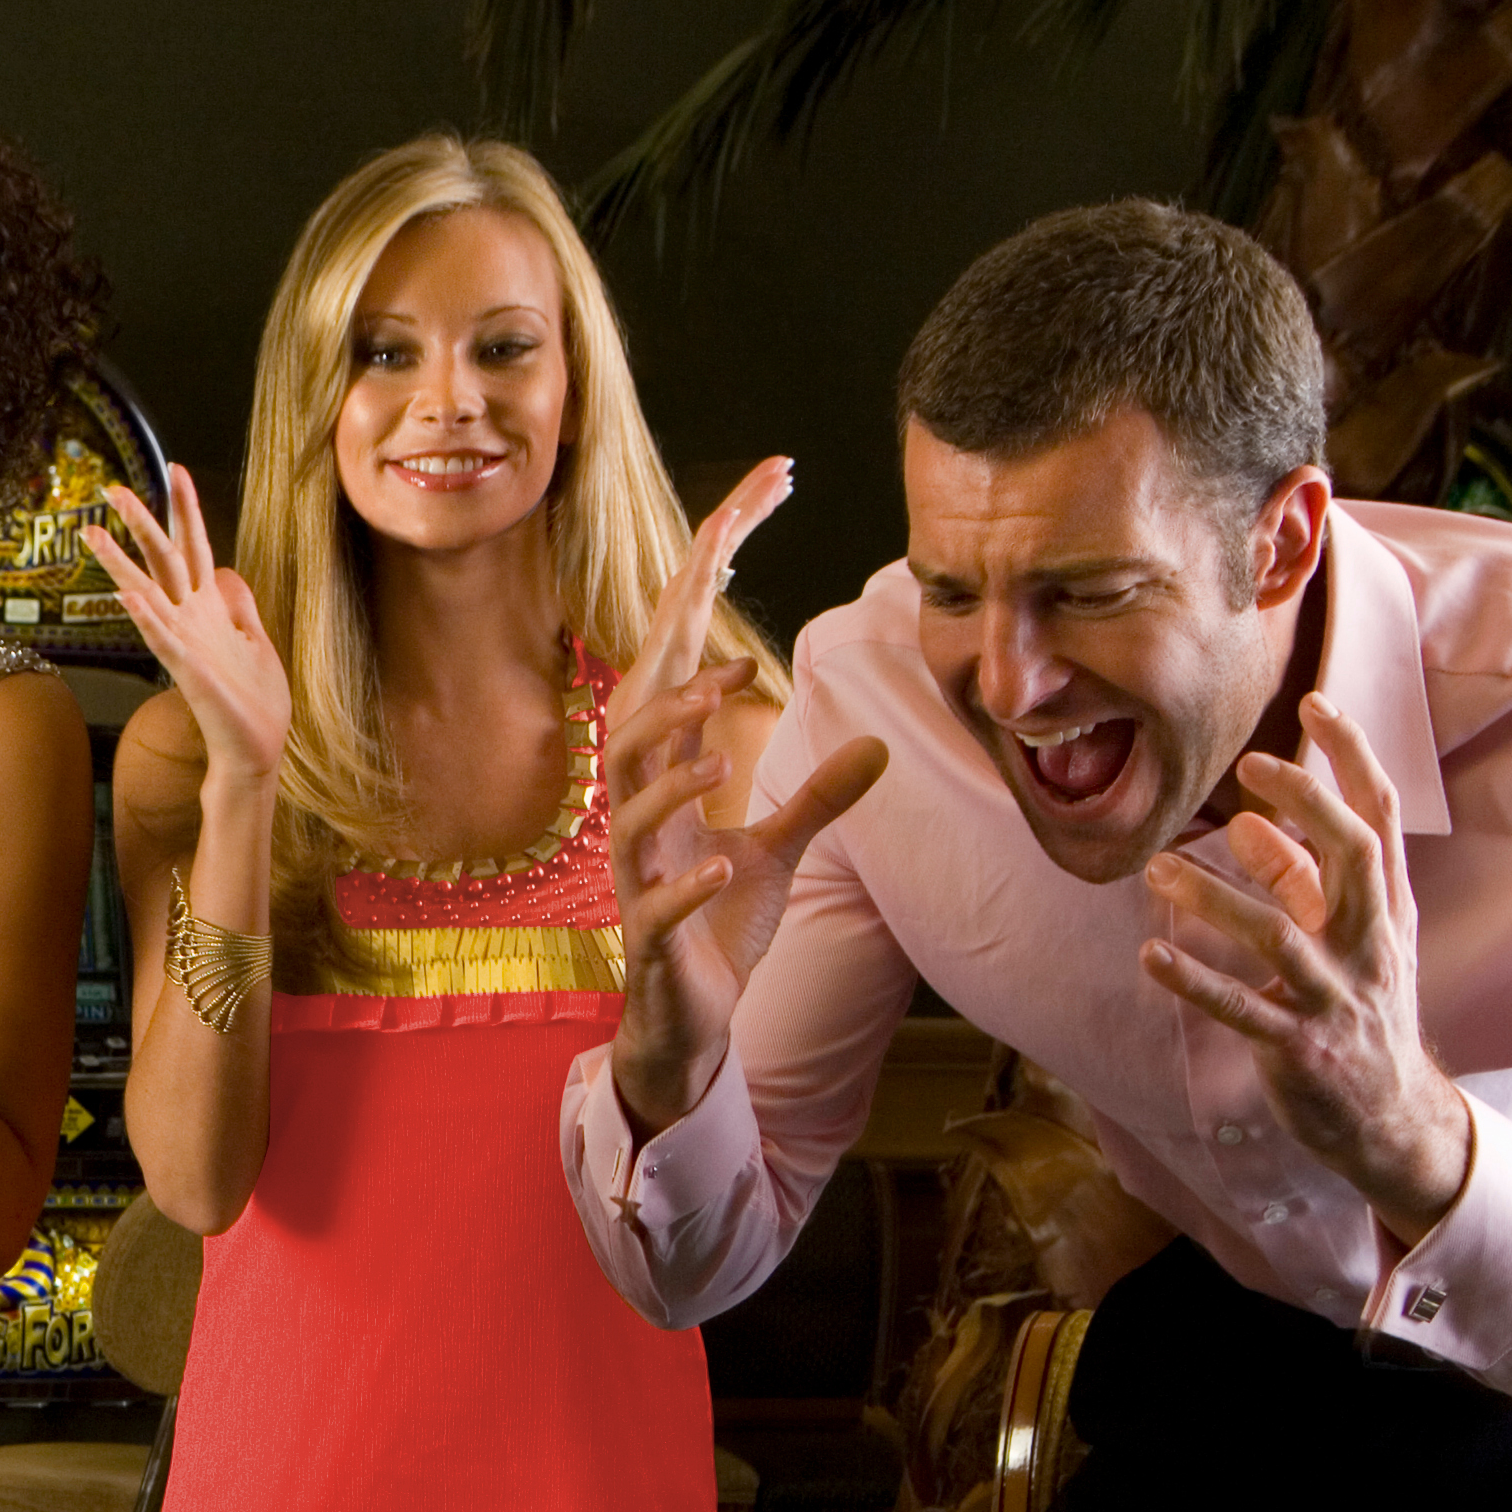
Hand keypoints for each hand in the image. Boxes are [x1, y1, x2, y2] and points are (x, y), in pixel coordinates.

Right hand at [81, 467, 289, 810]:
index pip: (194, 546)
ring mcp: (184, 642)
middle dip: (140, 521)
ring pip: (146, 592)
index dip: (185, 507)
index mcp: (210, 608)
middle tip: (112, 487)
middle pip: (162, 558)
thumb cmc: (256, 701)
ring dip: (120, 564)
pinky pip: (160, 637)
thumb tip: (227, 572)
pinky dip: (144, 616)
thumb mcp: (257, 638)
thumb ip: (240, 605)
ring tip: (93, 534)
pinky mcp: (187, 669)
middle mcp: (190, 618)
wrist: (255, 747)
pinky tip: (126, 595)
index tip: (177, 469)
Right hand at [602, 456, 885, 1129]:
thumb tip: (884, 744)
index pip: (680, 656)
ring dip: (672, 762)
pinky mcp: (653, 938)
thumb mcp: (785, 849)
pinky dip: (690, 882)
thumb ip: (823, 792)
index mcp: (667, 777)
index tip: (761, 485)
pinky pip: (659, 903)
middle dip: (676, 642)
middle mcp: (639, 813)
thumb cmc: (721, 931)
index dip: (710, 569)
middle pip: (636, 705)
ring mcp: (639, 876)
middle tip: (729, 584)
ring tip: (727, 735)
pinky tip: (727, 860)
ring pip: (628, 801)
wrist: (685, 1025)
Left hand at [1142, 696, 1475, 1243]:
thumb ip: (1303, 882)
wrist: (1392, 1117)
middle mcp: (1372, 944)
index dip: (1352, 758)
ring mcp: (1337, 997)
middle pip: (1353, 855)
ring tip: (1157, 869)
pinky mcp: (1298, 1047)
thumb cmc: (1362, 1012)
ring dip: (1215, 896)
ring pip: (1279, 933)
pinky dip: (1194, 979)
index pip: (1381, 816)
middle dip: (1307, 803)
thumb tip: (1252, 824)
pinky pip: (1239, 1007)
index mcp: (1387, 910)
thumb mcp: (1349, 940)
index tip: (1316, 705)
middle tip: (1248, 770)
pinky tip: (1150, 954)